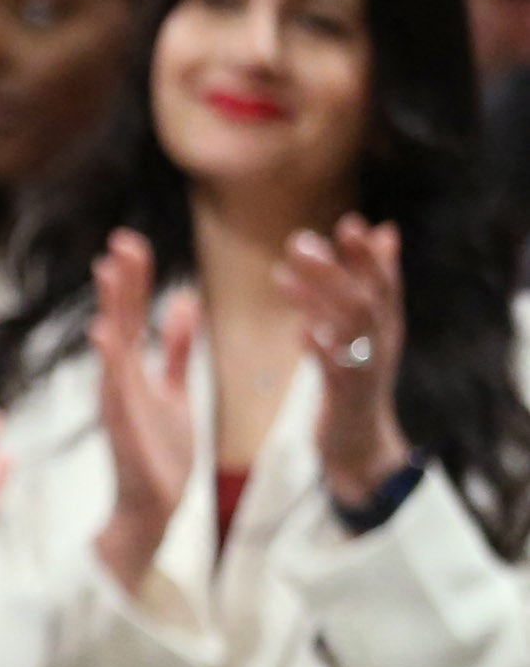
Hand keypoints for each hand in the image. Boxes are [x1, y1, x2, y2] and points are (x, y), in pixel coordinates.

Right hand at [89, 229, 198, 594]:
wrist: (152, 508)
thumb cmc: (160, 453)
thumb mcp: (177, 392)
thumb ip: (179, 349)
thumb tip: (185, 302)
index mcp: (132, 372)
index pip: (132, 315)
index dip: (134, 280)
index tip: (132, 244)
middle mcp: (119, 381)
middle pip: (121, 320)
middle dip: (123, 282)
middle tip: (122, 241)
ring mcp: (118, 402)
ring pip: (114, 346)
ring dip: (112, 309)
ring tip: (110, 271)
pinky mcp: (124, 425)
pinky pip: (116, 387)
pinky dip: (110, 360)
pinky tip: (105, 333)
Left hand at [279, 214, 410, 509]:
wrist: (359, 442)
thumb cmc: (358, 376)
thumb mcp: (370, 327)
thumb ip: (374, 280)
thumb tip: (385, 229)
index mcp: (385, 324)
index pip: (384, 282)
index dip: (368, 254)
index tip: (350, 223)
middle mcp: (381, 342)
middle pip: (365, 299)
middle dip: (335, 269)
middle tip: (298, 241)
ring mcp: (366, 369)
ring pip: (351, 330)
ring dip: (317, 300)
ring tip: (281, 275)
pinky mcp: (348, 396)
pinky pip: (338, 371)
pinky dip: (322, 349)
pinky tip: (302, 332)